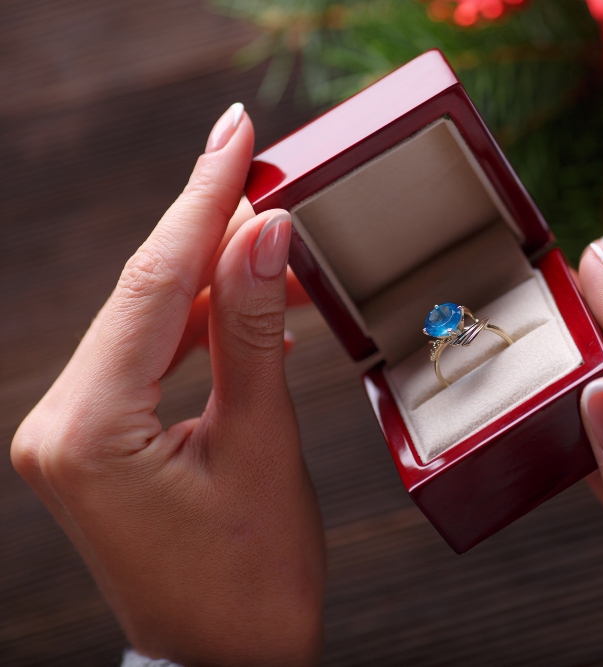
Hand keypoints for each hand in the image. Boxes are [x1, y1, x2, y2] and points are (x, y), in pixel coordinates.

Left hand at [11, 104, 324, 665]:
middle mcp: (60, 422)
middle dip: (206, 222)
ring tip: (271, 223)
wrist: (225, 660)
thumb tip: (266, 235)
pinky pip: (150, 357)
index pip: (156, 284)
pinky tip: (248, 298)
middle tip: (256, 156)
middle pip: (144, 292)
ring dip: (211, 273)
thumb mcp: (263, 446)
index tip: (237, 135)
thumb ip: (257, 332)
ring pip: (148, 320)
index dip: (203, 200)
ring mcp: (72, 431)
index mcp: (90, 429)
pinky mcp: (96, 438)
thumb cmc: (251, 577)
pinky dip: (203, 323)